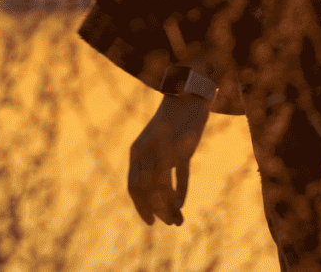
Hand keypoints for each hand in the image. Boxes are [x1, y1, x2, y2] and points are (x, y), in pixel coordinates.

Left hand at [127, 93, 208, 225]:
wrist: (186, 97)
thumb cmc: (170, 125)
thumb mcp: (155, 145)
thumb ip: (153, 168)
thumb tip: (157, 199)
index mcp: (136, 152)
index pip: (134, 188)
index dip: (141, 208)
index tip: (151, 222)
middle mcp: (147, 151)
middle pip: (147, 190)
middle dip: (157, 210)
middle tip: (167, 223)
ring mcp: (165, 148)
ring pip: (162, 186)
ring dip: (168, 207)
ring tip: (177, 219)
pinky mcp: (183, 146)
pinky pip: (180, 174)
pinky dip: (180, 191)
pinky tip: (181, 204)